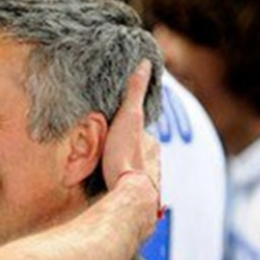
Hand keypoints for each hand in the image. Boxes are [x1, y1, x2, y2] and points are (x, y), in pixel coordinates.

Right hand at [103, 60, 161, 224]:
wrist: (128, 195)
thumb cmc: (126, 155)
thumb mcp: (129, 117)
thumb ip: (135, 92)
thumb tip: (146, 63)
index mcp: (150, 143)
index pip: (140, 129)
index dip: (129, 125)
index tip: (118, 122)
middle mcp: (152, 162)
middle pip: (137, 151)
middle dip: (126, 148)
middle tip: (109, 145)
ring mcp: (145, 180)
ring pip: (133, 169)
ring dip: (123, 167)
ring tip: (107, 166)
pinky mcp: (134, 196)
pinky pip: (126, 185)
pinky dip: (120, 183)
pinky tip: (109, 187)